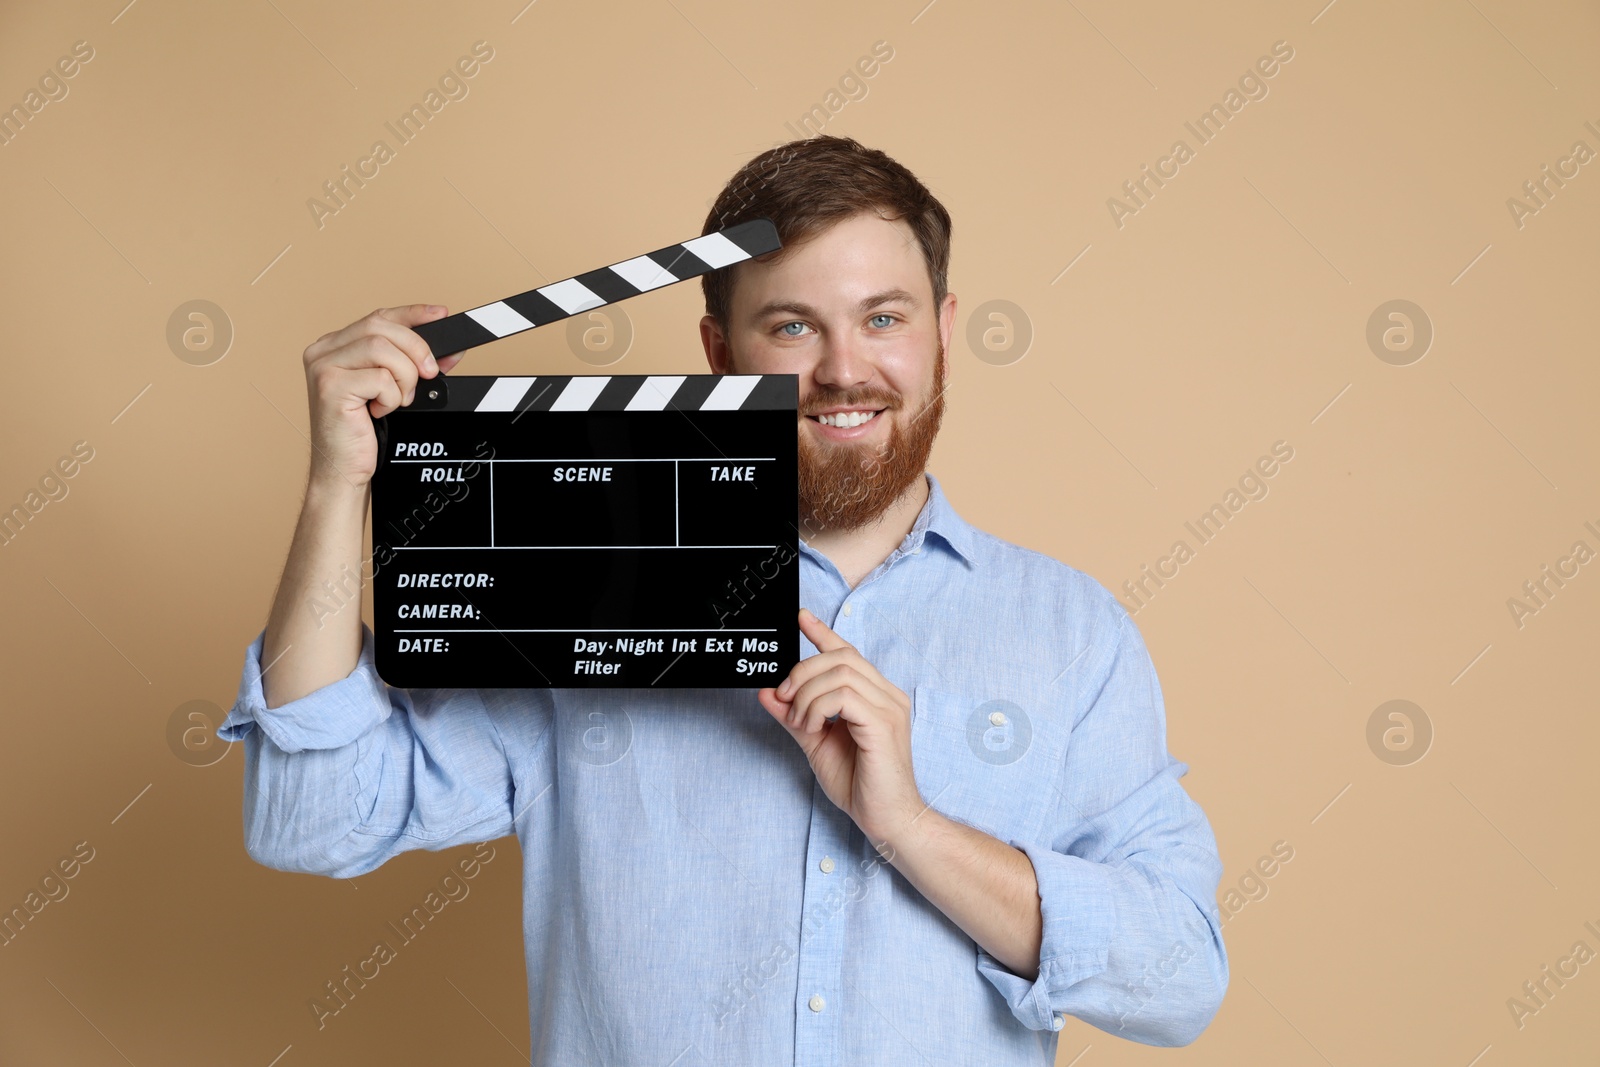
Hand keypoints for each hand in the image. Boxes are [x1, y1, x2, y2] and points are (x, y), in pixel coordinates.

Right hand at [301, 304, 462, 488]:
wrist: (344, 470)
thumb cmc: (365, 433)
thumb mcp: (396, 390)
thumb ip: (416, 367)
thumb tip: (450, 351)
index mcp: (335, 345)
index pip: (379, 316)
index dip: (412, 313)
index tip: (440, 315)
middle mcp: (324, 350)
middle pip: (382, 326)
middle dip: (416, 349)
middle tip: (429, 374)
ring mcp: (322, 366)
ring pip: (382, 348)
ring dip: (404, 377)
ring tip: (398, 400)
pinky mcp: (329, 386)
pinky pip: (380, 378)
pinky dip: (392, 397)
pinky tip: (380, 411)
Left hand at [757, 608, 923, 844]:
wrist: (887, 820)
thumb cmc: (859, 785)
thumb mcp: (816, 743)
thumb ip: (794, 716)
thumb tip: (767, 692)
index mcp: (875, 696)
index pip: (849, 653)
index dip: (823, 632)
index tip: (800, 618)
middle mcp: (887, 695)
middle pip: (840, 656)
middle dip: (802, 671)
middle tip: (784, 698)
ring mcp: (888, 707)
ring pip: (839, 672)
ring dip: (807, 694)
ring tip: (801, 722)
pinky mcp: (883, 724)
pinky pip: (844, 696)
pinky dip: (818, 707)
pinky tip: (813, 728)